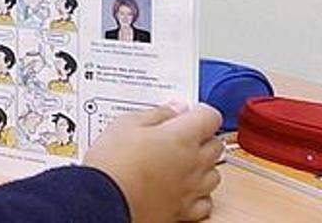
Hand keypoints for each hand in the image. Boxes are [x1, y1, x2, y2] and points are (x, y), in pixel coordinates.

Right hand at [83, 102, 223, 222]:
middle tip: (180, 135)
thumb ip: (156, 113)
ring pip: (214, 174)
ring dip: (202, 165)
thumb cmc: (113, 164)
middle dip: (202, 137)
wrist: (105, 201)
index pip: (210, 116)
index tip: (186, 114)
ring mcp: (191, 189)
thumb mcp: (126, 123)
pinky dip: (198, 194)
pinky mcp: (184, 211)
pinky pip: (205, 202)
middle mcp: (194, 163)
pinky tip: (183, 188)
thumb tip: (173, 109)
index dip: (198, 111)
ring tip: (180, 162)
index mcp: (182, 137)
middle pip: (216, 144)